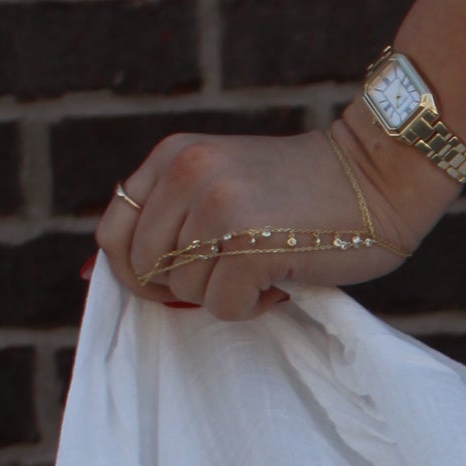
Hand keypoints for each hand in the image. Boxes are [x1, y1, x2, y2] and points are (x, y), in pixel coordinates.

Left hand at [91, 114, 454, 321]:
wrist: (379, 176)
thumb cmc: (304, 192)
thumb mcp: (220, 183)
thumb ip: (164, 219)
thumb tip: (85, 274)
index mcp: (173, 157)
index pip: (113, 234)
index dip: (138, 271)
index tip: (180, 277)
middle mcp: (187, 176)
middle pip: (147, 271)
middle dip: (187, 286)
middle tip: (235, 270)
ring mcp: (217, 209)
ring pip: (185, 293)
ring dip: (226, 295)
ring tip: (267, 265)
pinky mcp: (249, 246)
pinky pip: (223, 308)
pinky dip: (253, 308)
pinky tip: (281, 282)